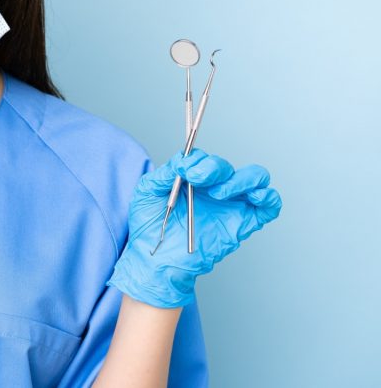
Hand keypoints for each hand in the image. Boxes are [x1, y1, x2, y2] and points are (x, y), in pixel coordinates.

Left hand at [107, 148, 281, 307]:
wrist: (157, 260)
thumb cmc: (150, 226)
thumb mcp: (148, 191)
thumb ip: (166, 172)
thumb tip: (183, 160)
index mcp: (192, 178)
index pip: (204, 158)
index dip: (197, 160)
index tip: (184, 171)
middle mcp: (214, 188)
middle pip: (227, 166)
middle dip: (214, 168)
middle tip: (197, 179)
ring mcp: (231, 204)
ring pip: (255, 177)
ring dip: (240, 179)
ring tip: (218, 193)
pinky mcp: (244, 223)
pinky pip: (269, 205)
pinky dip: (268, 196)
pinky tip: (253, 197)